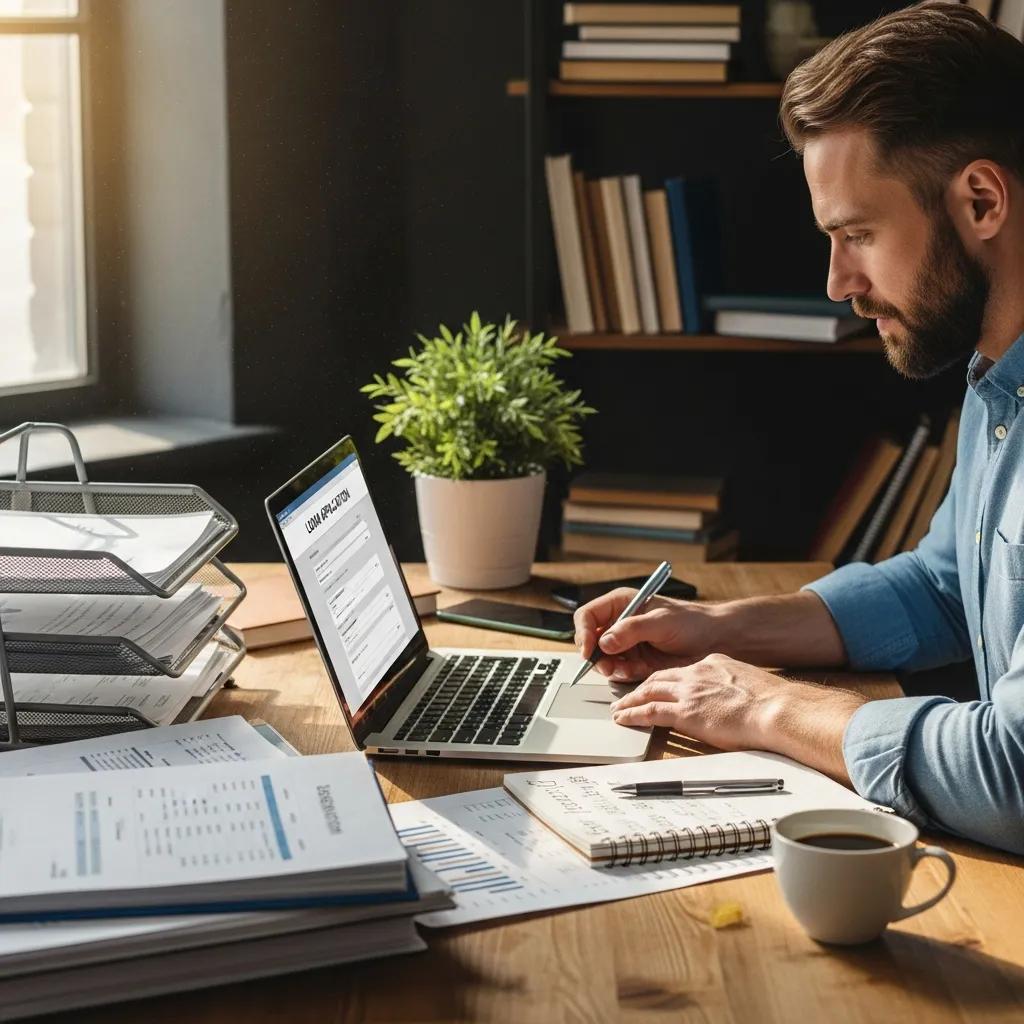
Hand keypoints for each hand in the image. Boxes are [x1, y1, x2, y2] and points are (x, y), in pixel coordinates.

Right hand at [573, 587, 718, 681]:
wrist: (714, 641)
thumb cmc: (692, 622)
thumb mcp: (661, 622)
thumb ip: (631, 630)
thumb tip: (605, 642)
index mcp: (621, 604)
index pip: (588, 616)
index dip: (583, 633)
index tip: (589, 651)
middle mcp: (619, 623)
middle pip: (590, 640)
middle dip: (596, 655)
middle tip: (607, 666)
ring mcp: (626, 643)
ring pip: (602, 659)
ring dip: (611, 667)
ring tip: (628, 668)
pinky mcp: (634, 661)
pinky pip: (618, 671)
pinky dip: (624, 674)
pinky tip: (639, 669)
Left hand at [609, 653, 868, 780]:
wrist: (776, 709)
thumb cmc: (772, 703)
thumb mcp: (748, 683)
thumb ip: (733, 687)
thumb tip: (733, 700)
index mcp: (712, 663)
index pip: (680, 670)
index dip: (664, 678)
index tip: (656, 685)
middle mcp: (696, 673)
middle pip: (659, 677)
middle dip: (641, 687)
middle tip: (628, 695)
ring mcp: (688, 692)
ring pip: (649, 692)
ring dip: (631, 700)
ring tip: (620, 708)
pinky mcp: (685, 713)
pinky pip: (650, 712)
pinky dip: (633, 714)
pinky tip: (624, 718)